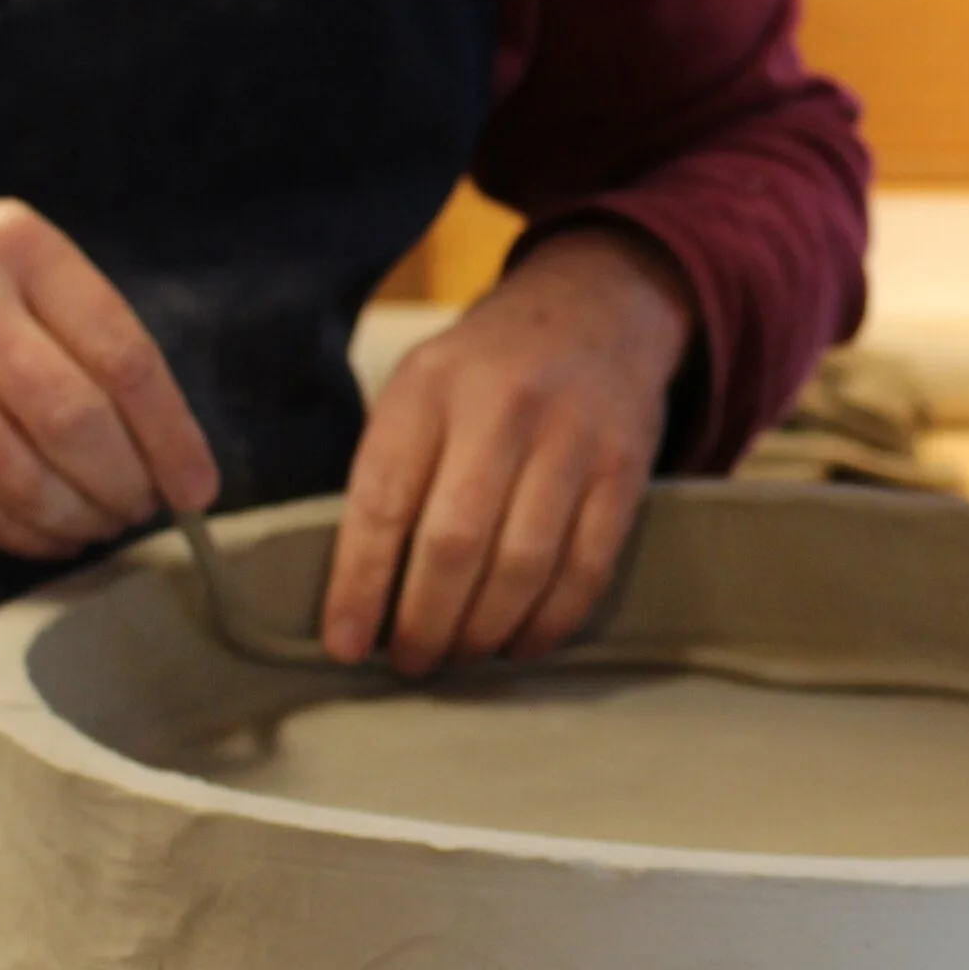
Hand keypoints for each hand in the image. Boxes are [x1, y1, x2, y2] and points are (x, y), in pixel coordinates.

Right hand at [0, 200, 216, 556]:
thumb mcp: (6, 260)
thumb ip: (79, 328)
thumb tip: (166, 441)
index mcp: (19, 244)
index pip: (124, 355)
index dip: (172, 434)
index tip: (198, 485)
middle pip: (76, 419)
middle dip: (126, 483)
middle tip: (144, 506)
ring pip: (23, 471)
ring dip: (77, 515)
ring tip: (101, 521)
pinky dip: (24, 531)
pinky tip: (51, 532)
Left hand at [322, 227, 694, 672]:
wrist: (598, 309)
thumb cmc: (487, 368)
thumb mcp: (421, 384)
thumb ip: (394, 469)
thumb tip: (362, 591)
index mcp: (430, 387)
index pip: (382, 501)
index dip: (359, 583)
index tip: (344, 643)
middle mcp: (500, 408)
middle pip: (454, 543)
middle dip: (425, 622)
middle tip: (410, 661)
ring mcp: (570, 438)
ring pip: (521, 565)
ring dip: (484, 631)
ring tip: (461, 656)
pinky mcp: (623, 470)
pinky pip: (586, 568)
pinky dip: (550, 621)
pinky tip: (522, 642)